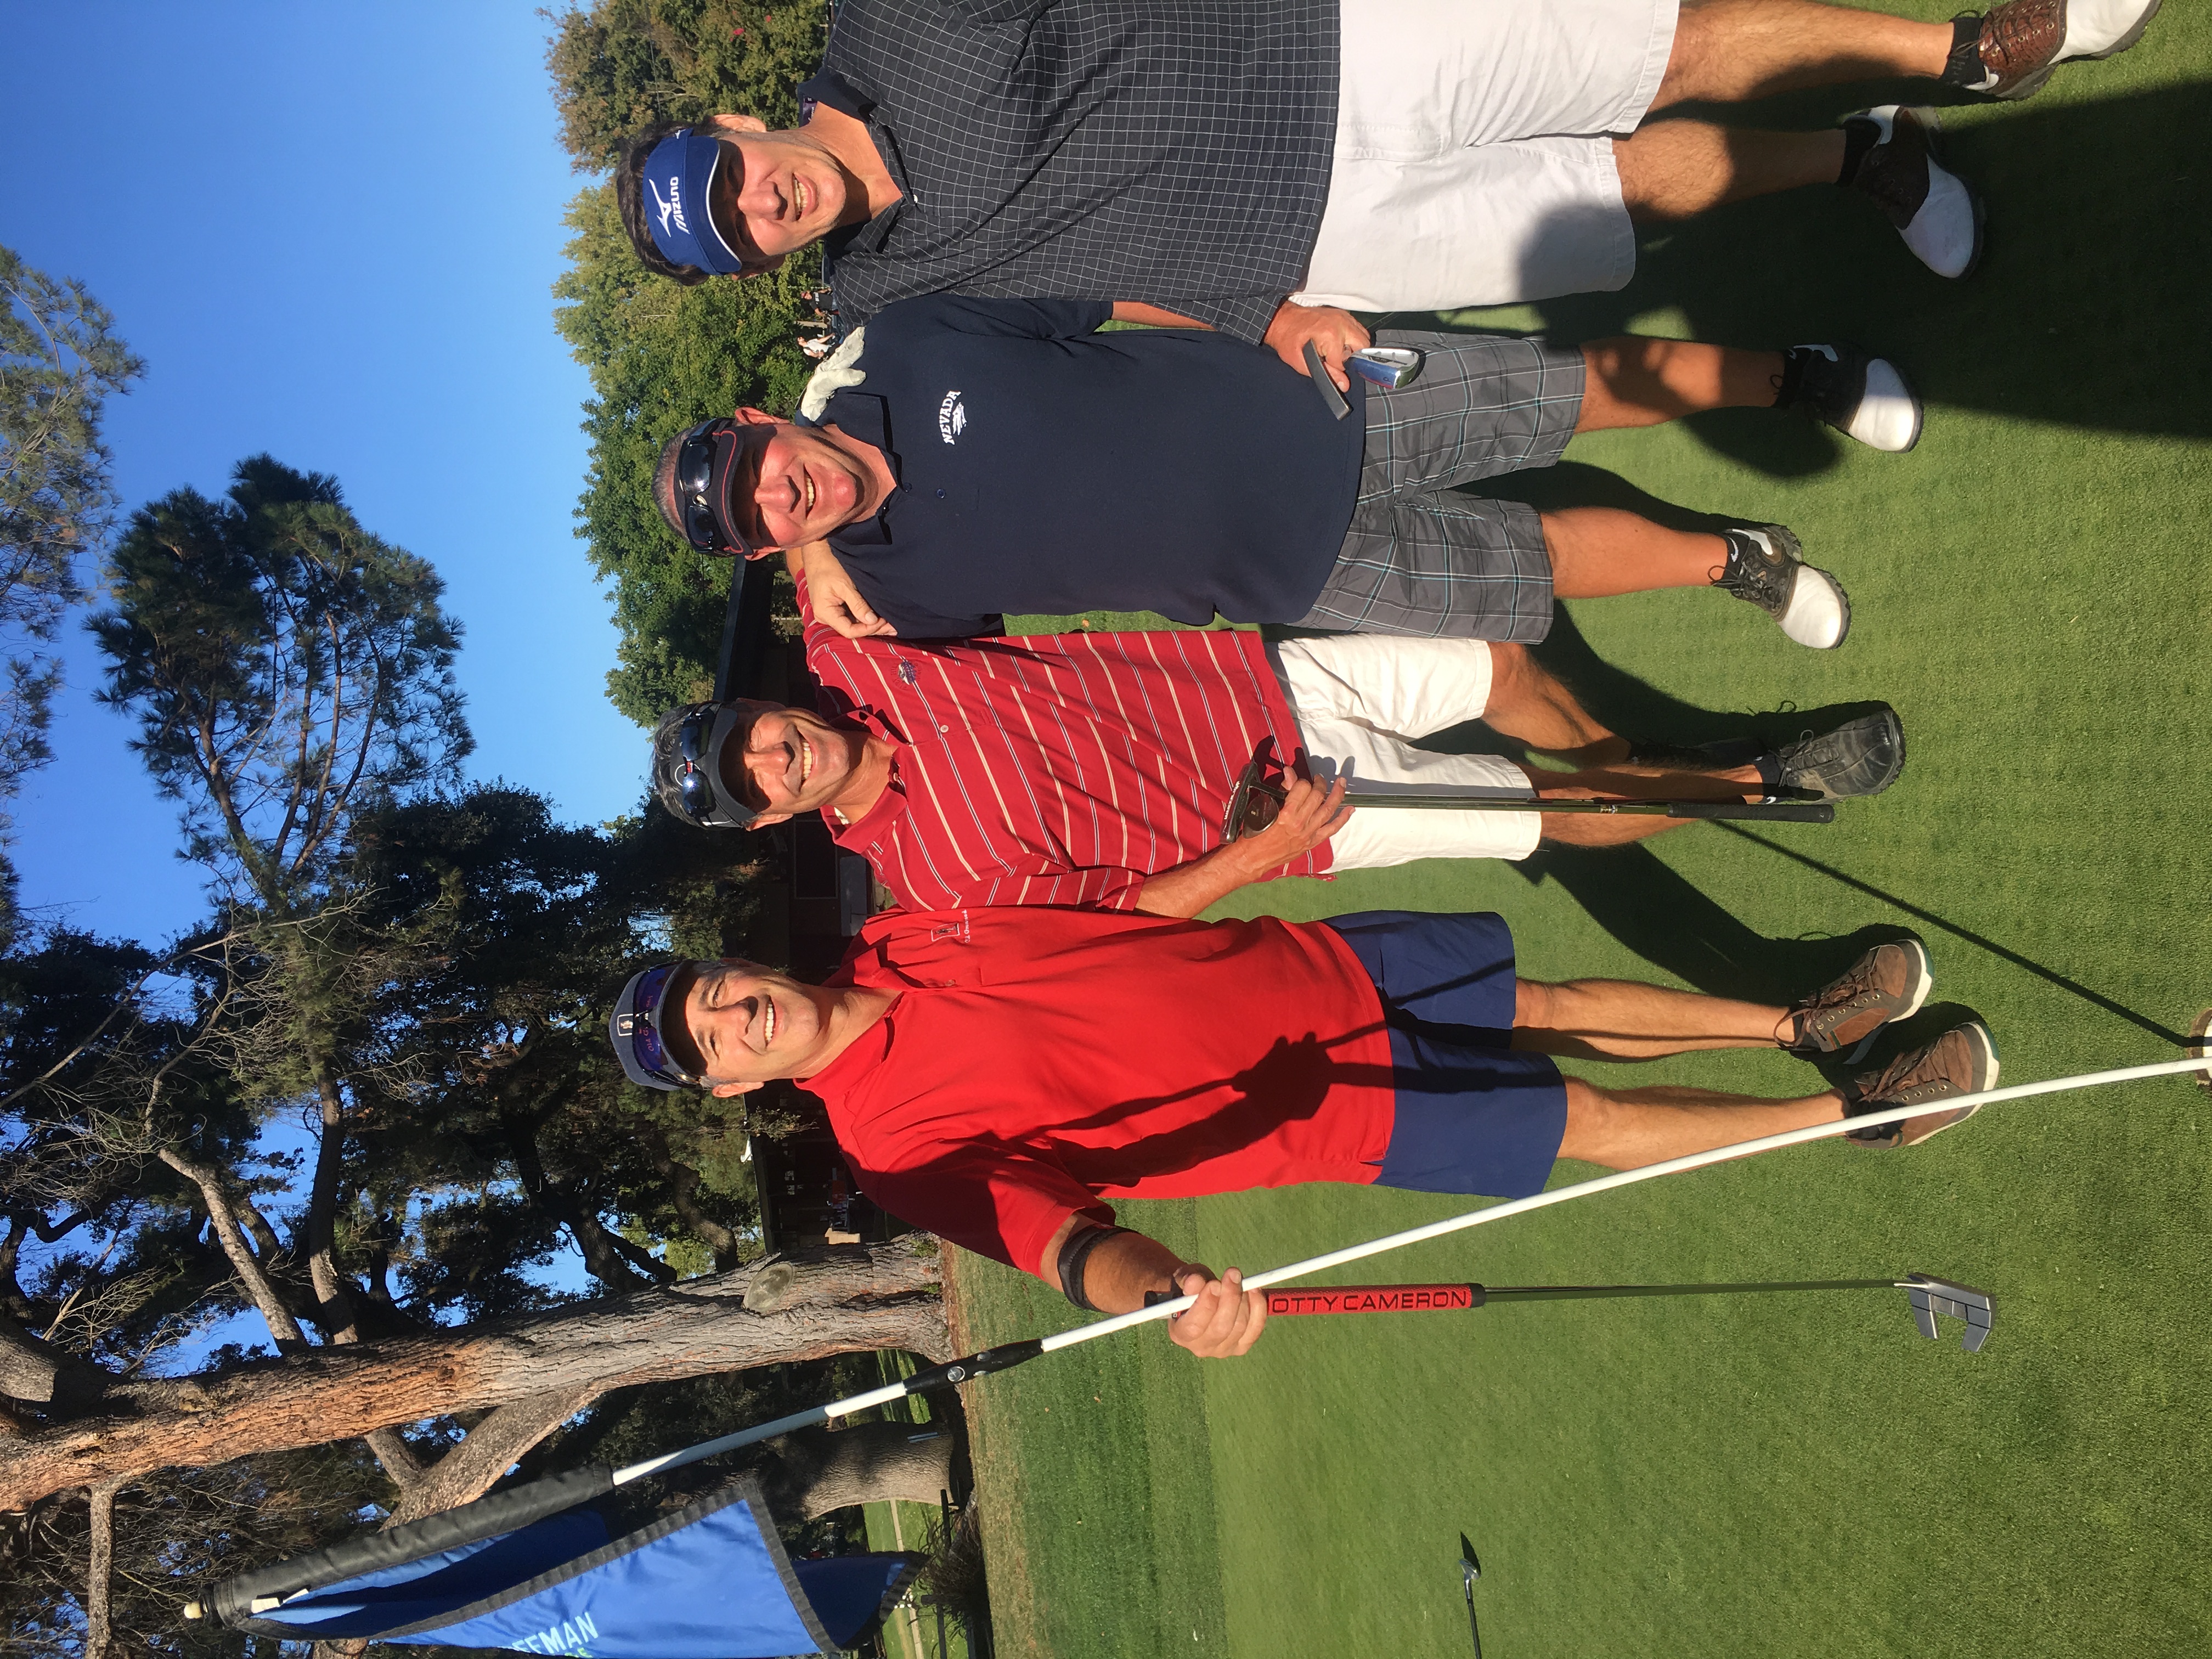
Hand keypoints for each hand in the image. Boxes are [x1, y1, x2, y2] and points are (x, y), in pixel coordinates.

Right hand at [799, 541, 895, 638]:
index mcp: (825, 613)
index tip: (884, 622)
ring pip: (853, 624)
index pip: (849, 631)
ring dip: (871, 624)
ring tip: (890, 625)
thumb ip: (857, 604)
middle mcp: (826, 617)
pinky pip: (852, 616)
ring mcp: (831, 613)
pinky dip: (865, 617)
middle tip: (893, 627)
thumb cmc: (829, 565)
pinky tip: (879, 618)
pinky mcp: (836, 607)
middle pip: (852, 630)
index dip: (867, 629)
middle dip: (873, 628)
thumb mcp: (844, 585)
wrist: (818, 552)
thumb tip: (872, 621)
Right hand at [1166, 1265, 1267, 1358]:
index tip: (1214, 1283)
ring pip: (1239, 1326)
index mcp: (1180, 1333)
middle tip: (1233, 1274)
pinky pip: (1255, 1329)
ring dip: (1244, 1299)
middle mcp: (1200, 1347)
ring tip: (1239, 1278)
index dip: (1206, 1305)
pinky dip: (1258, 1308)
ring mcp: (1222, 1350)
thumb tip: (1195, 1282)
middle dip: (1230, 1298)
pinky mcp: (1241, 1346)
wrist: (1201, 1298)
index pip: (1194, 1326)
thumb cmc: (1190, 1288)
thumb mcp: (1185, 1279)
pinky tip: (1254, 1290)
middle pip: (1220, 1328)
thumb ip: (1188, 1280)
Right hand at [1237, 772, 1351, 869]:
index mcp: (1287, 813)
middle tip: (1318, 778)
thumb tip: (1290, 773)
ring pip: (1328, 810)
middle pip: (1318, 796)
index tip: (1296, 780)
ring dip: (1337, 794)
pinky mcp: (1312, 842)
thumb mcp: (1263, 808)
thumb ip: (1281, 791)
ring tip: (1341, 783)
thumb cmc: (1253, 834)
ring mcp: (1309, 834)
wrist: (1252, 859)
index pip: (1302, 788)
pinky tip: (1350, 809)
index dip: (1300, 780)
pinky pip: (1332, 829)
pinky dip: (1342, 819)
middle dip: (1319, 783)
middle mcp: (1301, 823)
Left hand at [1264, 302, 1370, 391]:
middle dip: (1353, 359)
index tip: (1326, 366)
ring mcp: (1344, 317)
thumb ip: (1325, 374)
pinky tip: (1339, 344)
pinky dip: (1353, 339)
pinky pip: (1359, 330)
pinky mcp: (1344, 315)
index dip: (1336, 369)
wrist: (1282, 320)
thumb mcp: (1301, 363)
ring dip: (1355, 349)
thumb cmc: (1288, 340)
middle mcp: (1341, 323)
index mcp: (1330, 335)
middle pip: (1363, 347)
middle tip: (1336, 361)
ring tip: (1336, 353)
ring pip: (1364, 338)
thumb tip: (1344, 384)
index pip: (1345, 362)